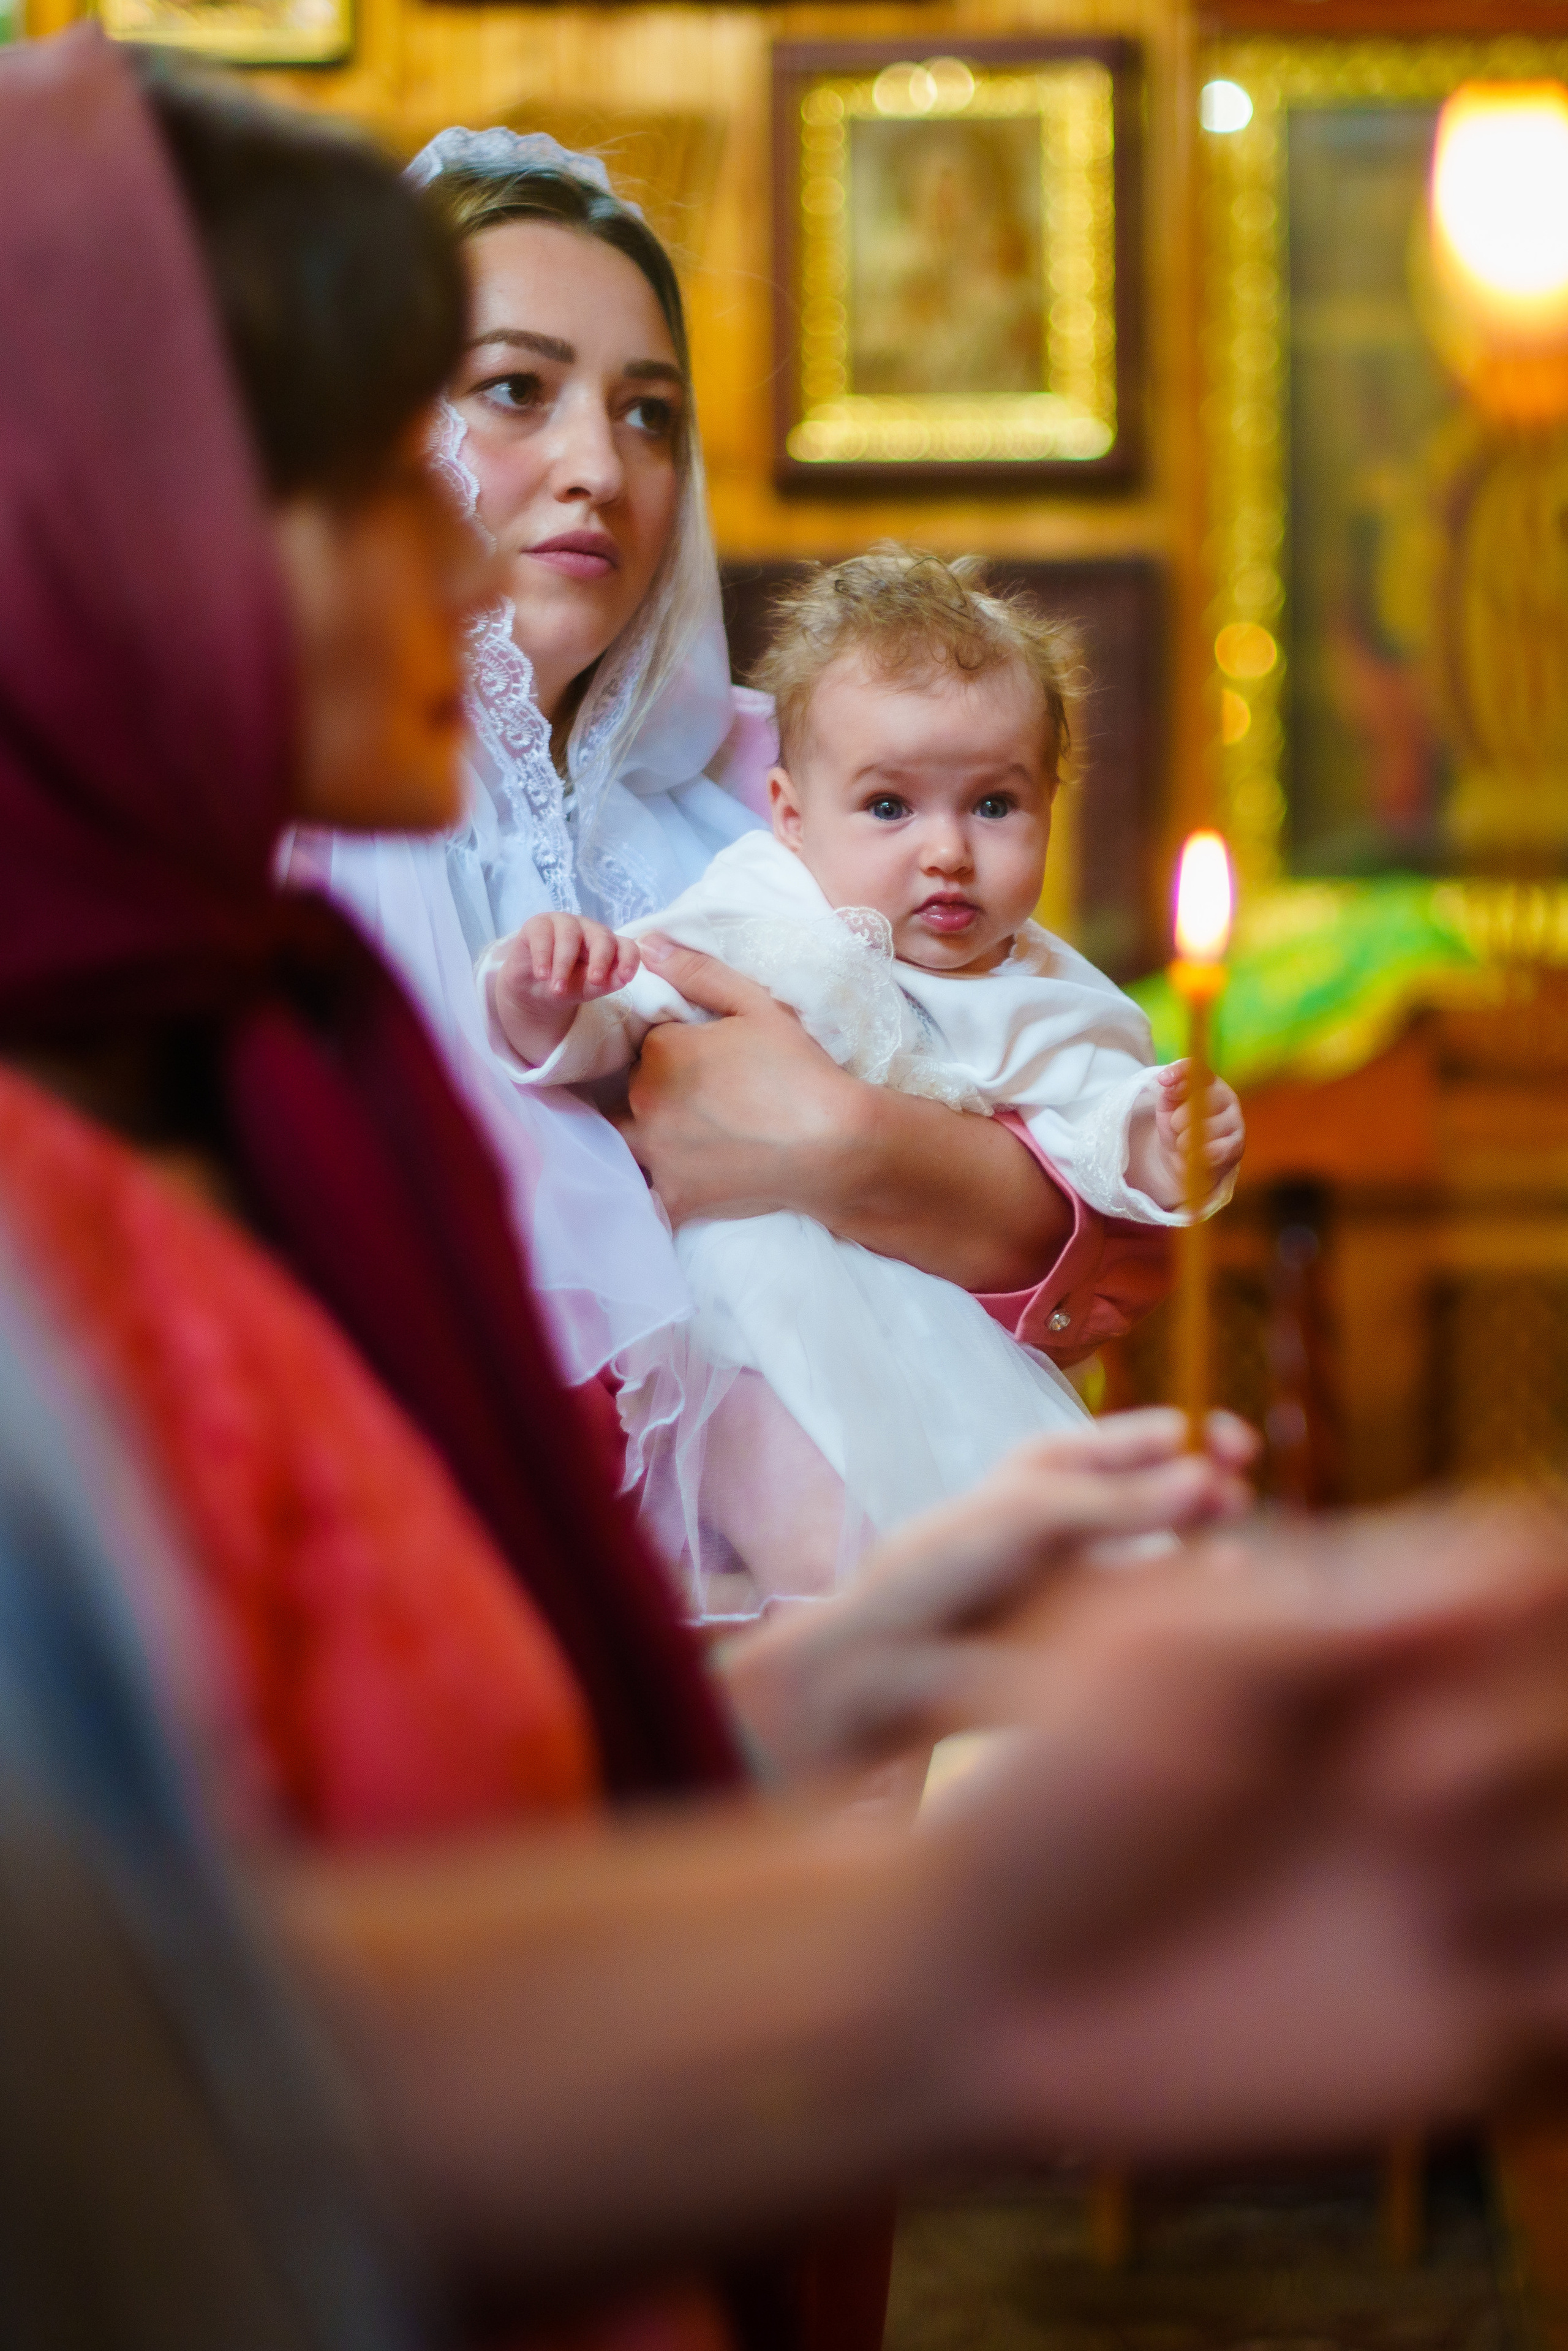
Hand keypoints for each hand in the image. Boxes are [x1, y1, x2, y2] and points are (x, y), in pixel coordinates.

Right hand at [494, 914, 638, 1066]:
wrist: (532, 989)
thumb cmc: (567, 986)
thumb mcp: (587, 989)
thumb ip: (605, 983)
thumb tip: (622, 978)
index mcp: (608, 946)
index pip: (626, 946)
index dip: (629, 959)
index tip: (626, 977)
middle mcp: (589, 930)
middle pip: (602, 937)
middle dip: (600, 959)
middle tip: (594, 980)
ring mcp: (564, 923)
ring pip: (570, 936)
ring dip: (564, 965)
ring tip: (557, 989)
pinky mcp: (539, 924)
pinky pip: (543, 934)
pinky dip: (543, 956)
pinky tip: (542, 974)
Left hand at [615, 936, 869, 1224]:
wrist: (833, 1143)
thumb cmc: (798, 1068)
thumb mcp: (756, 1005)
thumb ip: (698, 973)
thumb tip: (646, 946)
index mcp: (661, 1051)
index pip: (644, 1045)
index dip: (670, 1050)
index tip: (703, 1060)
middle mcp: (645, 1101)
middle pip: (628, 1091)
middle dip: (654, 1092)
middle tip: (704, 1101)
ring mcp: (655, 1153)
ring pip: (623, 1140)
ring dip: (640, 1137)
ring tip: (687, 1138)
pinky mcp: (674, 1195)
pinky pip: (643, 1195)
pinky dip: (651, 1191)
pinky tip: (675, 1184)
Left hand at [716, 1407, 1259, 1781]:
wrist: (889, 1664)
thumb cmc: (943, 1568)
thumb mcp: (1032, 1516)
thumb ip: (1122, 1501)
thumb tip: (1212, 1479)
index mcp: (1054, 1466)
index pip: (1140, 1437)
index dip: (1188, 1435)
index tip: (1222, 1441)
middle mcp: (1082, 1515)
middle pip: (1171, 1487)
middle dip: (1212, 1479)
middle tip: (1238, 1479)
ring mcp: (1095, 1577)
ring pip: (1177, 1549)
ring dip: (1211, 1537)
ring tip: (1232, 1528)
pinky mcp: (1099, 1639)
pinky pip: (1162, 1611)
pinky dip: (1197, 1596)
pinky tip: (1221, 1583)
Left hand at [926, 1495, 1567, 2158]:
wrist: (980, 1991)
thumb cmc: (1045, 1800)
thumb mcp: (1173, 1657)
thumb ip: (1348, 1608)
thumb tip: (1529, 1548)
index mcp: (1352, 1647)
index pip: (1517, 1576)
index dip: (1538, 1581)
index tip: (1491, 1610)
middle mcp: (1413, 1750)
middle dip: (1522, 1723)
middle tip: (1396, 1778)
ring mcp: (1439, 1884)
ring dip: (1539, 1847)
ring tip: (1416, 1885)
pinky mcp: (1452, 2018)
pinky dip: (1555, 1968)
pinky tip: (1442, 1954)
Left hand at [1139, 1061, 1245, 1210]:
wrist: (1187, 1160)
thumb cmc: (1179, 1128)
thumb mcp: (1168, 1107)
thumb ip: (1169, 1091)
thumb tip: (1167, 1081)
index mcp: (1208, 1082)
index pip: (1197, 1068)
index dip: (1180, 1071)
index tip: (1163, 1081)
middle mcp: (1225, 1096)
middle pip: (1198, 1100)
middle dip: (1178, 1120)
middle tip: (1178, 1129)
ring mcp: (1235, 1119)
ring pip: (1204, 1129)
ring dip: (1185, 1142)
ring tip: (1186, 1145)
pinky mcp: (1238, 1144)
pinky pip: (1214, 1150)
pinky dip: (1197, 1157)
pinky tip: (1194, 1157)